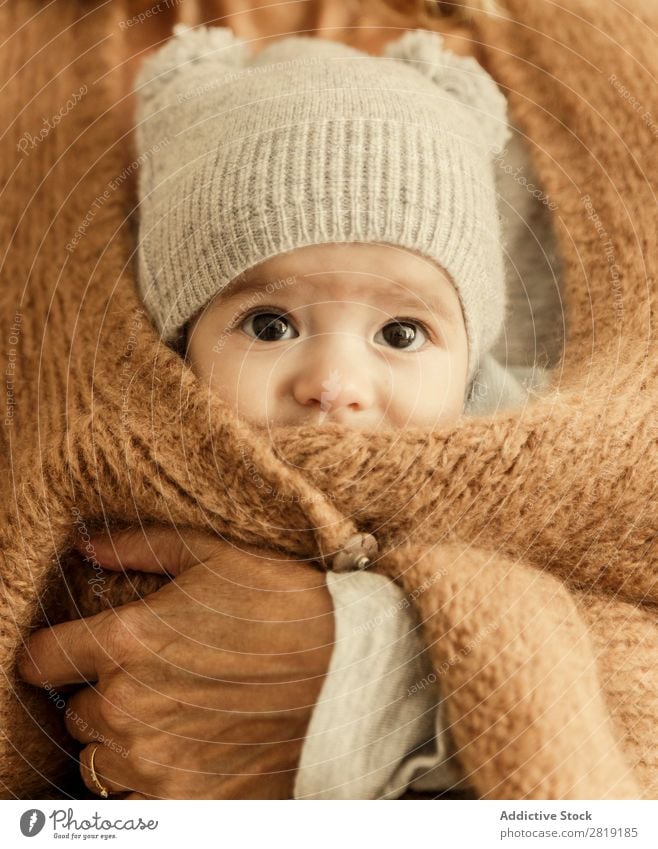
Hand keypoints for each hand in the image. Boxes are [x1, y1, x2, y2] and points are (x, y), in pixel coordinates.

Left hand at [18, 526, 333, 798]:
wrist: (353, 674)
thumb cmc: (284, 607)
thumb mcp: (214, 557)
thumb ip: (139, 547)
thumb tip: (84, 544)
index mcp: (127, 640)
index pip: (40, 660)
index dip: (55, 654)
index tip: (76, 653)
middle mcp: (129, 707)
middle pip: (77, 714)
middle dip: (107, 695)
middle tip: (161, 678)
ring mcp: (155, 763)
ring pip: (102, 761)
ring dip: (128, 742)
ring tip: (183, 716)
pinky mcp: (187, 804)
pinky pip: (138, 801)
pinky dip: (156, 779)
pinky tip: (198, 749)